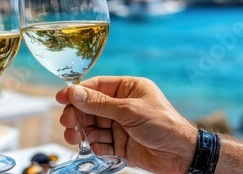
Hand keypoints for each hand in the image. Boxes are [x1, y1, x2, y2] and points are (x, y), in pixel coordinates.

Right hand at [56, 76, 197, 173]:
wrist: (181, 155)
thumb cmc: (163, 125)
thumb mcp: (129, 110)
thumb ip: (99, 104)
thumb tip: (74, 93)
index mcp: (127, 89)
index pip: (96, 87)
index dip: (77, 92)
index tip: (61, 98)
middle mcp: (121, 105)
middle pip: (90, 108)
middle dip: (77, 115)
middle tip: (68, 122)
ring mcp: (120, 125)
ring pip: (92, 126)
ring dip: (81, 132)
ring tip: (74, 138)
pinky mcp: (119, 144)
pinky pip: (99, 143)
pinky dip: (93, 146)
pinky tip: (91, 148)